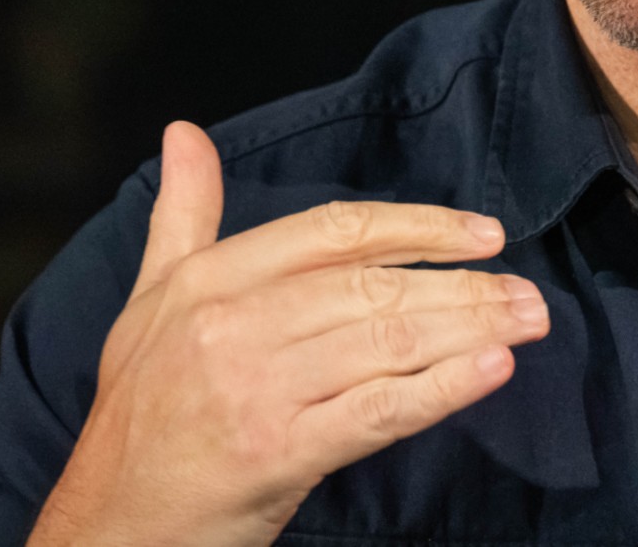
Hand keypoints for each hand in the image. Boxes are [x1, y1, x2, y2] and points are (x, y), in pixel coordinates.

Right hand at [28, 121, 549, 546]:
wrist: (108, 527)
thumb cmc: (139, 415)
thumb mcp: (149, 302)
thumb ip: (184, 215)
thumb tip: (187, 131)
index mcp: (208, 279)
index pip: (335, 233)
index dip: (418, 227)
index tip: (483, 234)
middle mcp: (230, 324)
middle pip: (373, 287)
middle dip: (463, 286)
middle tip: (529, 291)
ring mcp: (254, 389)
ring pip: (386, 342)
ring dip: (471, 329)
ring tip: (529, 321)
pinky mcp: (277, 454)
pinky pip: (378, 411)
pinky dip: (443, 389)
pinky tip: (492, 371)